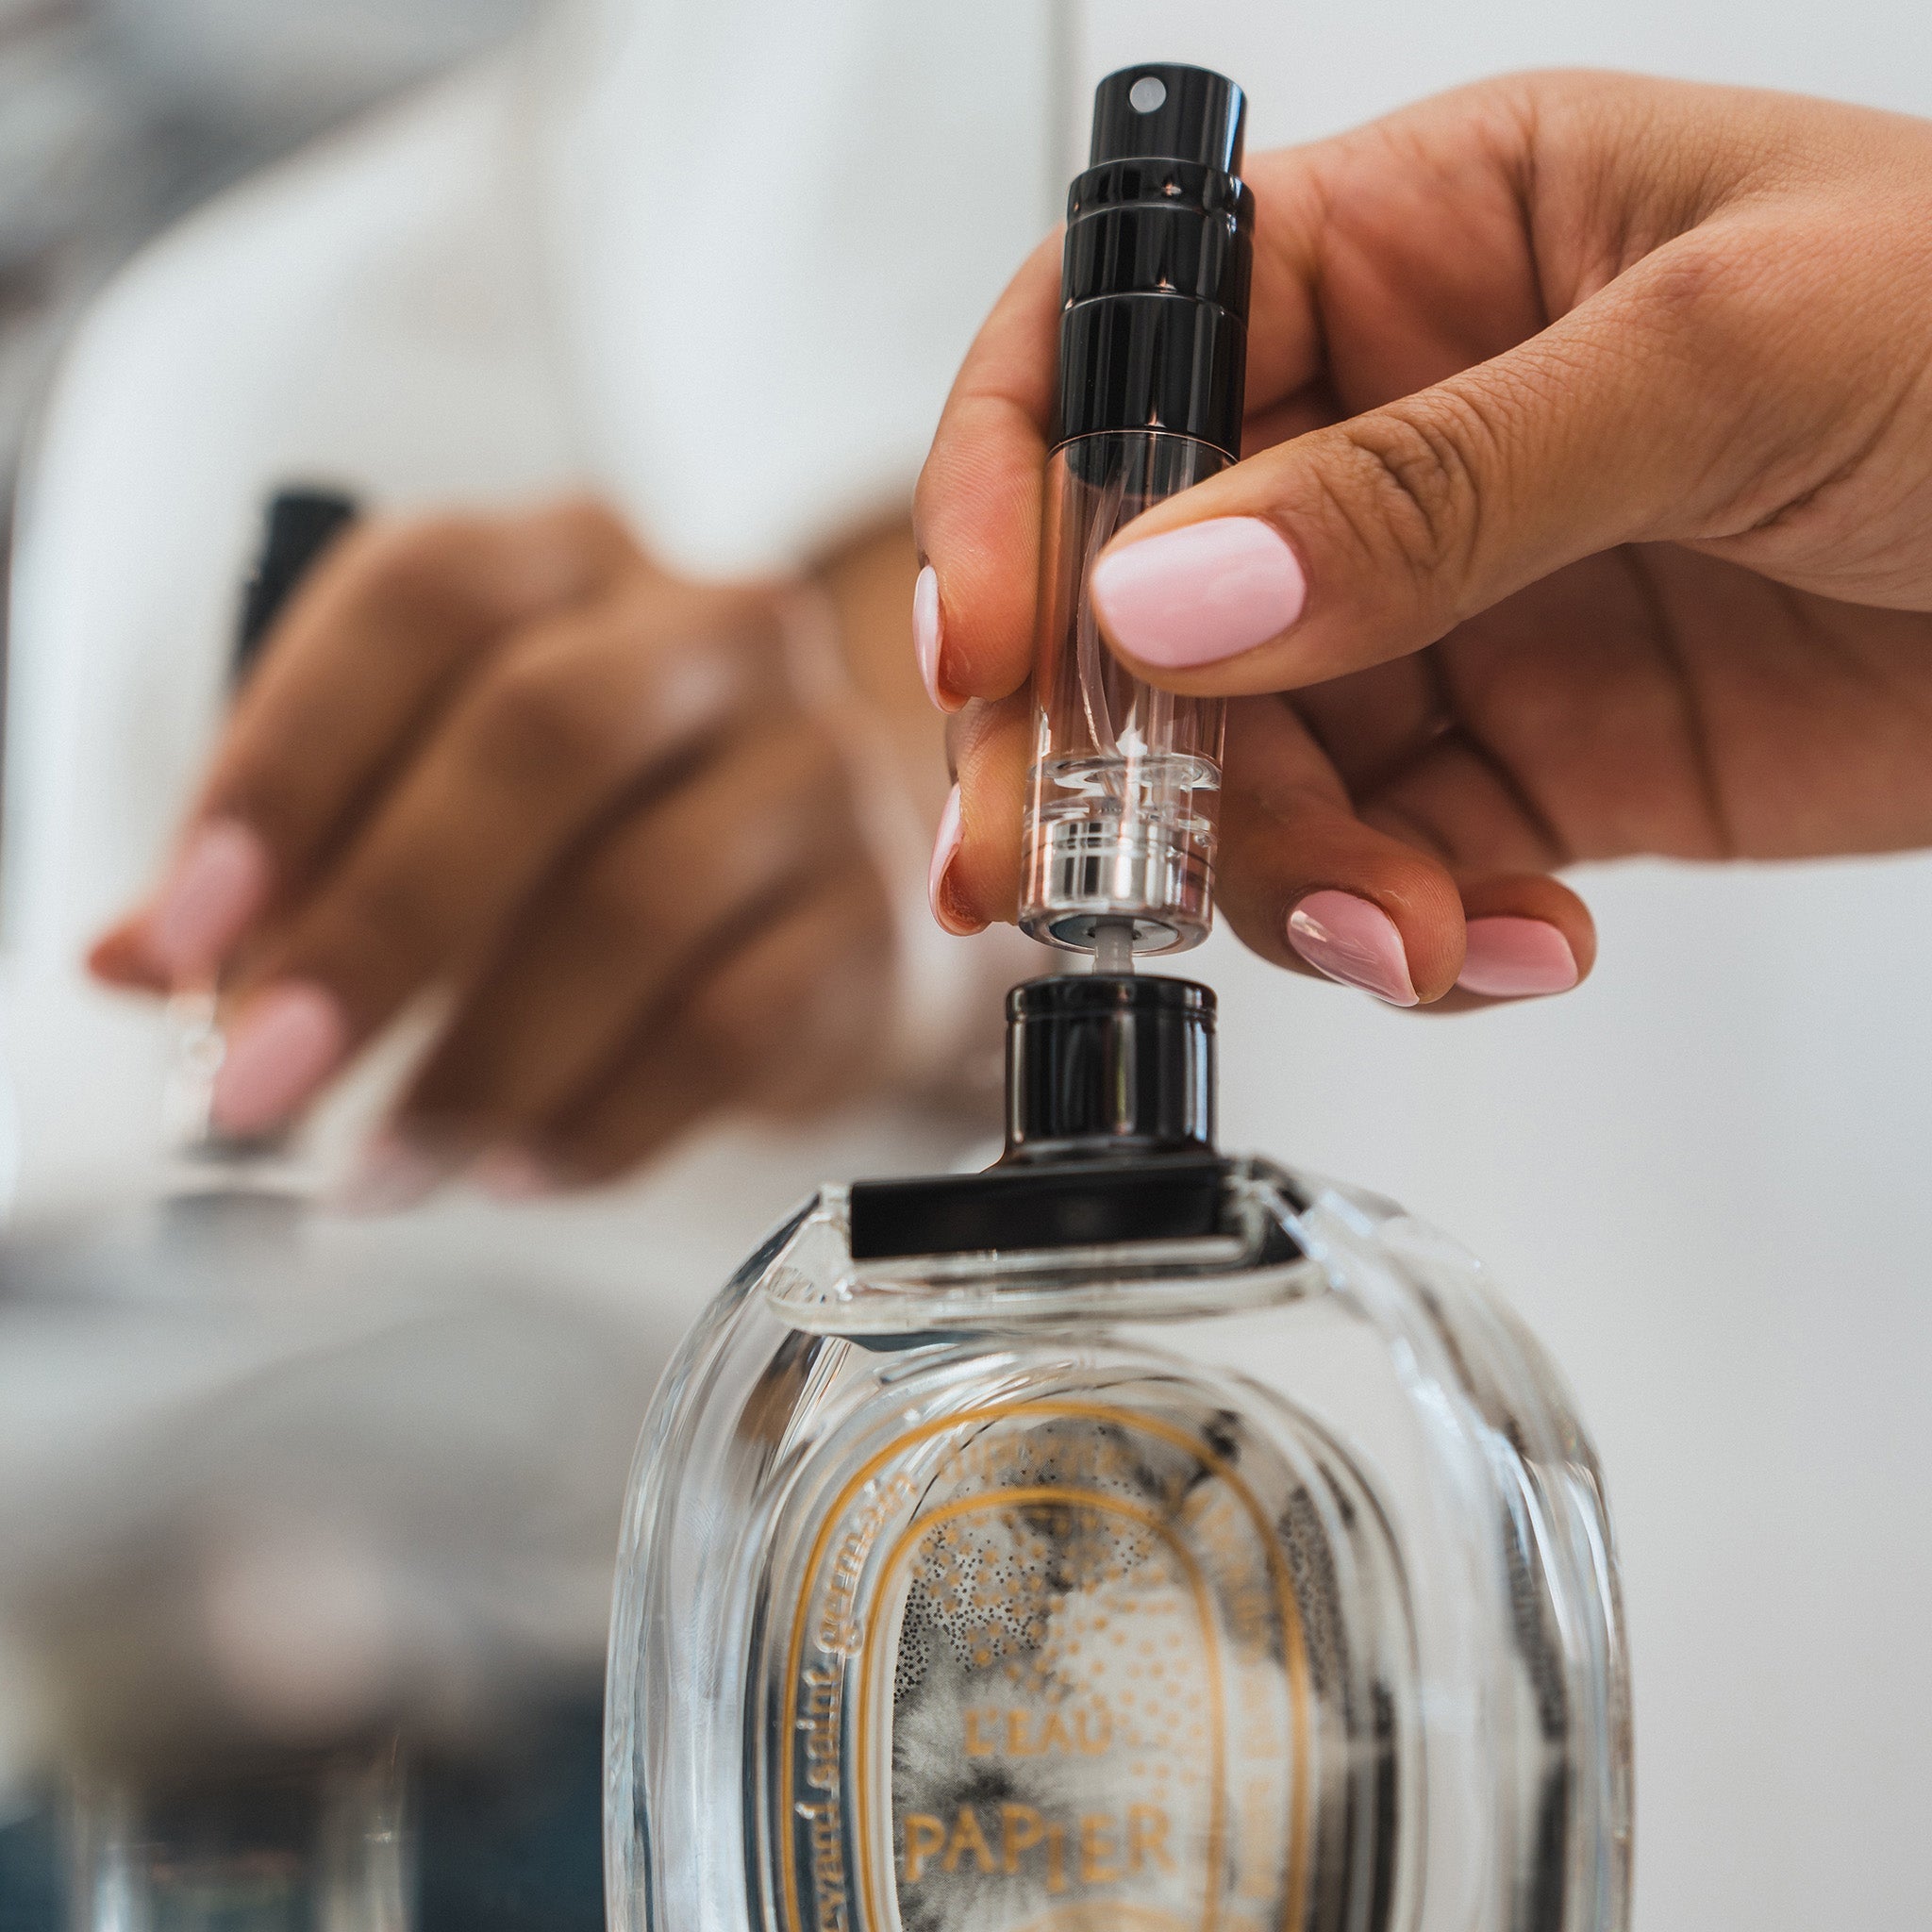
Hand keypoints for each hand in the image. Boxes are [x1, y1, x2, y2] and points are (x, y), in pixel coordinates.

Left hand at [91, 502, 935, 1192]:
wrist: (833, 882)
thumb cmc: (606, 827)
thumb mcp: (441, 798)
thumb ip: (294, 861)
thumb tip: (127, 965)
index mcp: (573, 561)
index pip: (420, 600)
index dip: (287, 761)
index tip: (181, 934)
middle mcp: (714, 633)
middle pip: (544, 736)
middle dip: (380, 924)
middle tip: (262, 1083)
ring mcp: (817, 767)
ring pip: (643, 898)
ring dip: (483, 1059)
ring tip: (382, 1165)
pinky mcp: (877, 915)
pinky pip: (734, 1024)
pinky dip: (605, 1117)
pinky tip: (519, 1168)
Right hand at [915, 72, 1931, 1005]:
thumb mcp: (1731, 359)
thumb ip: (1433, 485)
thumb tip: (1172, 593)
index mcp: (1417, 251)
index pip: (1115, 348)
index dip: (1011, 491)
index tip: (978, 651)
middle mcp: (1392, 437)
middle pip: (1142, 603)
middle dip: (1097, 758)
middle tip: (1065, 888)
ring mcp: (1448, 615)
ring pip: (1250, 772)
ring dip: (1286, 880)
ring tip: (1405, 934)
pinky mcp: (1523, 766)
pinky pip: (1388, 868)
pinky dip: (1419, 937)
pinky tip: (1517, 945)